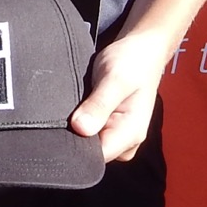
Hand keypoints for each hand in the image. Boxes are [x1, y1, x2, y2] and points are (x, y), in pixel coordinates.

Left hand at [69, 33, 167, 162]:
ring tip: (78, 103)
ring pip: (88, 143)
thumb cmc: (133, 61)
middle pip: (91, 153)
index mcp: (131, 134)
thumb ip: (99, 105)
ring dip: (78, 127)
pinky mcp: (108, 128)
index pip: (96, 158)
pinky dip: (81, 122)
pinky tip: (80, 106)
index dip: (76, 146)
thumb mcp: (115, 79)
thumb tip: (80, 128)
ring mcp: (117, 135)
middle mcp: (125, 141)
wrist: (141, 49)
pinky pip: (89, 133)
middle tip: (71, 108)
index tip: (65, 127)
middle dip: (76, 135)